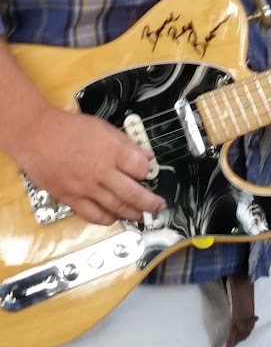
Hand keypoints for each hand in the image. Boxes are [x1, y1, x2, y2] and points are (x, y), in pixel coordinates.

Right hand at [13, 105, 165, 225]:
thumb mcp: (103, 127)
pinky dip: (108, 219)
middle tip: (158, 205)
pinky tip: (115, 217)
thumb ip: (125, 143)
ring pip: (116, 207)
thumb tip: (144, 156)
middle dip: (150, 202)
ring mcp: (87, 188)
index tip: (150, 172)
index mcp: (112, 150)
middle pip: (133, 192)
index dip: (148, 171)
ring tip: (142, 216)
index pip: (141, 167)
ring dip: (133, 213)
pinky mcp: (72, 198)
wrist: (37, 135)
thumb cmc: (69, 128)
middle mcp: (102, 172)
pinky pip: (94, 215)